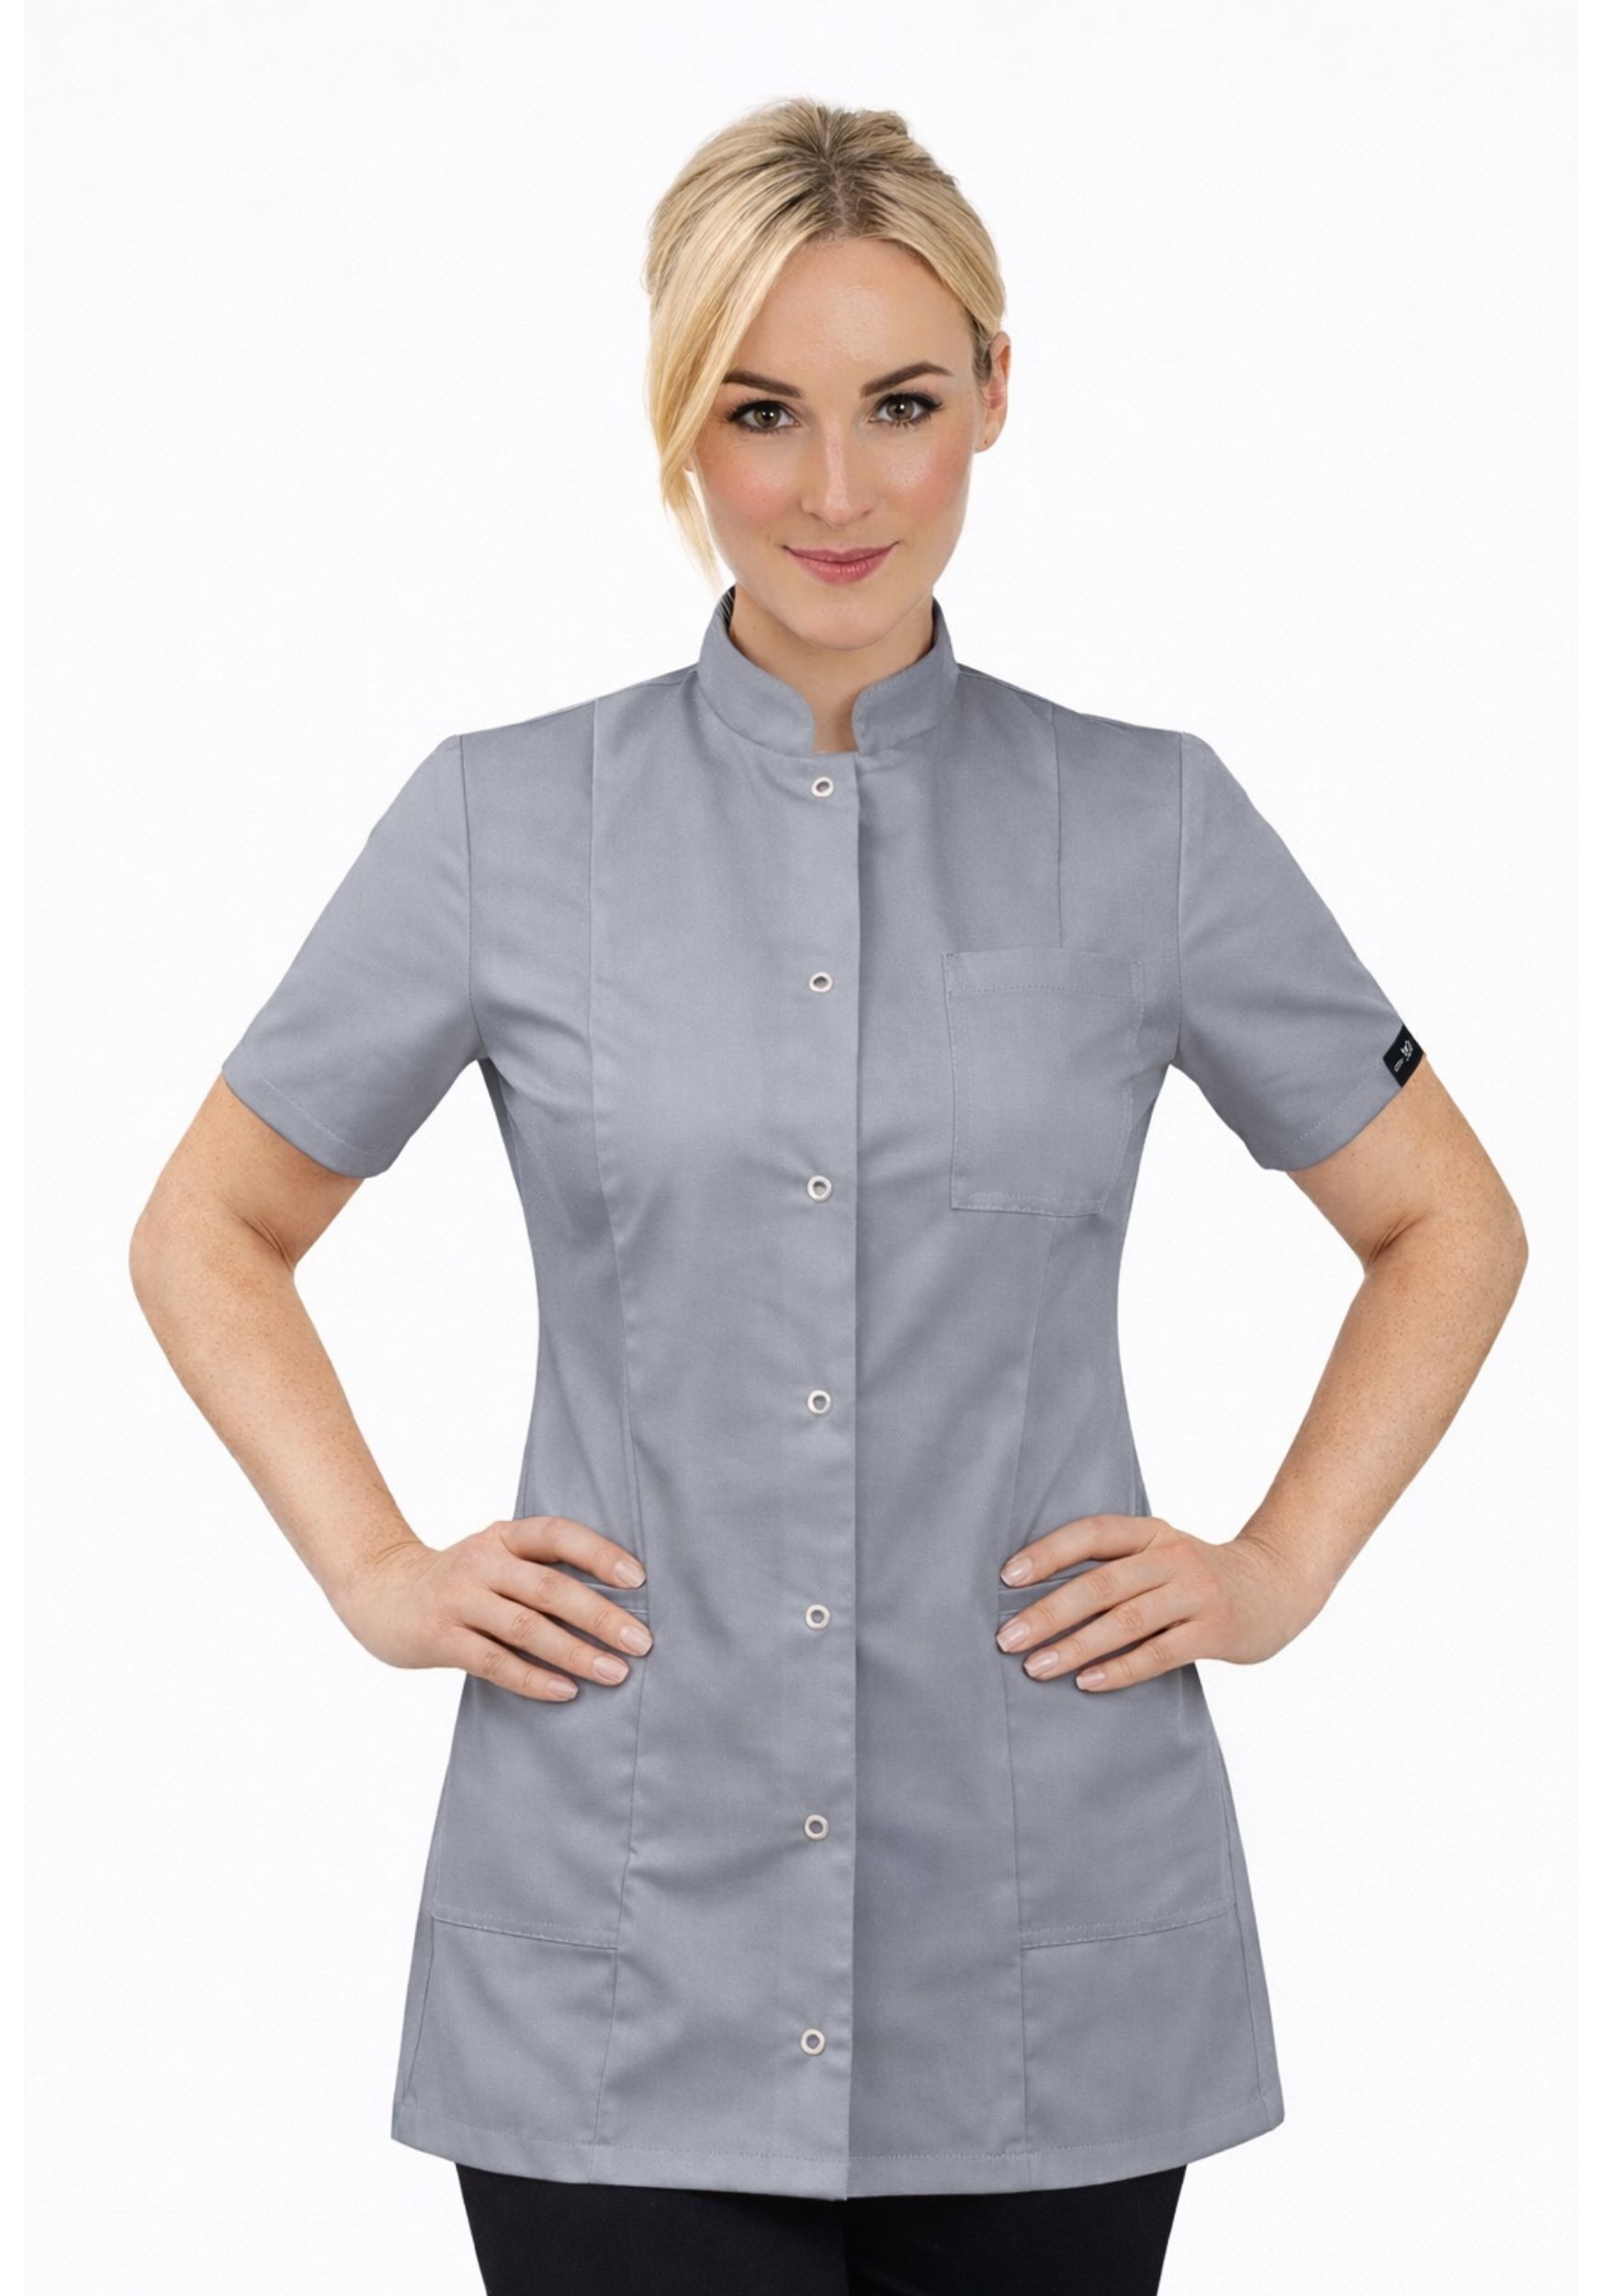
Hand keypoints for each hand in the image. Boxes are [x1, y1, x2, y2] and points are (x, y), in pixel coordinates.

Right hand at [330, 1514, 653, 1702]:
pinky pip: (495, 1661)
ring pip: (527, 1628)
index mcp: (503, 1536)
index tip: (639, 1579)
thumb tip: (616, 1602)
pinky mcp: (441, 1638)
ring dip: (575, 1652)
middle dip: (601, 1616)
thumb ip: (538, 1571)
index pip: (558, 1535)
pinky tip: (566, 1691)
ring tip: (615, 1672)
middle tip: (642, 1642)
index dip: (599, 1554)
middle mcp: (482, 1562)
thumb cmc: (460, 1580)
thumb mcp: (495, 1557)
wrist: (380, 1593)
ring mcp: (459, 1599)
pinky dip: (534, 1678)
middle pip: (550, 1588)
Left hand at [994, 1514, 1324, 1691]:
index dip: (1049, 1552)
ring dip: (1076, 1646)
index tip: (1008, 1576)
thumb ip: (1116, 1566)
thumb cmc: (1199, 1576)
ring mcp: (1196, 1594)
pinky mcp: (1214, 1631)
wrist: (1278, 1586)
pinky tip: (1087, 1682)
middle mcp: (1172, 1558)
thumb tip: (1038, 1595)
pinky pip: (1159, 1653)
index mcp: (1151, 1533)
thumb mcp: (1162, 1554)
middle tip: (1007, 1638)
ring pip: (1126, 1621)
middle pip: (1101, 1584)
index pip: (1093, 1533)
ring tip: (1036, 1666)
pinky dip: (1120, 1669)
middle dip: (1049, 1612)